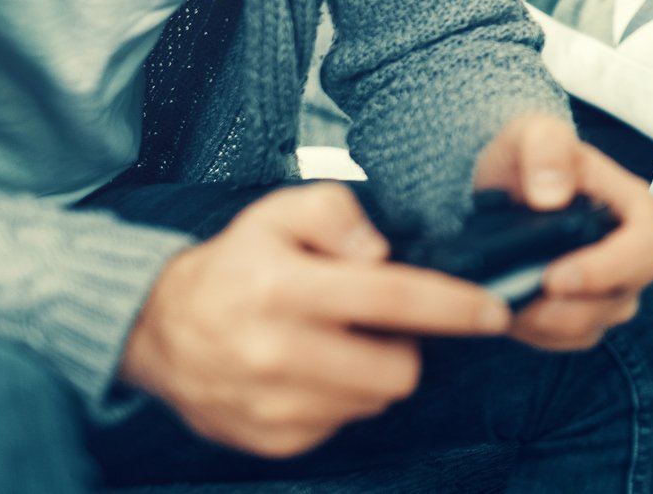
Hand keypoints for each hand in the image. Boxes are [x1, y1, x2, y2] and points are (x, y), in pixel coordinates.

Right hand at [119, 183, 510, 458]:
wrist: (158, 330)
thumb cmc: (237, 263)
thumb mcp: (279, 212)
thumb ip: (338, 214)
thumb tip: (382, 252)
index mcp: (284, 289)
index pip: (390, 299)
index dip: (453, 306)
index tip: (494, 311)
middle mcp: (277, 353)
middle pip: (397, 369)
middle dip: (411, 345)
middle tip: (386, 322)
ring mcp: (273, 406)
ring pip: (375, 400)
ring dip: (376, 372)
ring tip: (343, 342)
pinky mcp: (272, 440)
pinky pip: (343, 423)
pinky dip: (343, 397)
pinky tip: (316, 369)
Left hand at [471, 111, 652, 351]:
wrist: (505, 183)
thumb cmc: (531, 154)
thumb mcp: (534, 133)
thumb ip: (546, 149)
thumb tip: (551, 197)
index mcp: (634, 209)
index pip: (646, 248)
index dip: (608, 269)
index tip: (556, 277)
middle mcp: (630, 254)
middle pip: (623, 298)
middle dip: (571, 308)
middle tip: (522, 298)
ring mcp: (609, 288)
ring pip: (593, 326)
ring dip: (547, 324)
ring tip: (505, 301)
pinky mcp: (582, 313)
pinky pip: (568, 340)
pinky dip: (536, 334)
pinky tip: (509, 310)